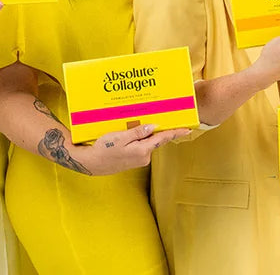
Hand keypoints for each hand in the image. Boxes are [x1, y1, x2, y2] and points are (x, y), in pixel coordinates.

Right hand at [69, 122, 189, 175]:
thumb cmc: (103, 149)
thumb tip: (153, 127)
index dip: (175, 132)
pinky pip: (140, 146)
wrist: (91, 163)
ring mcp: (139, 160)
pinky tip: (131, 133)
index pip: (162, 139)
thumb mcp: (120, 137)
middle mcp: (144, 157)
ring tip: (138, 123)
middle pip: (155, 139)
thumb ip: (138, 132)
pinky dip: (138, 139)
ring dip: (145, 134)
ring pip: (147, 143)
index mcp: (142, 150)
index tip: (188, 129)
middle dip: (157, 129)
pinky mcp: (133, 160)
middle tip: (161, 117)